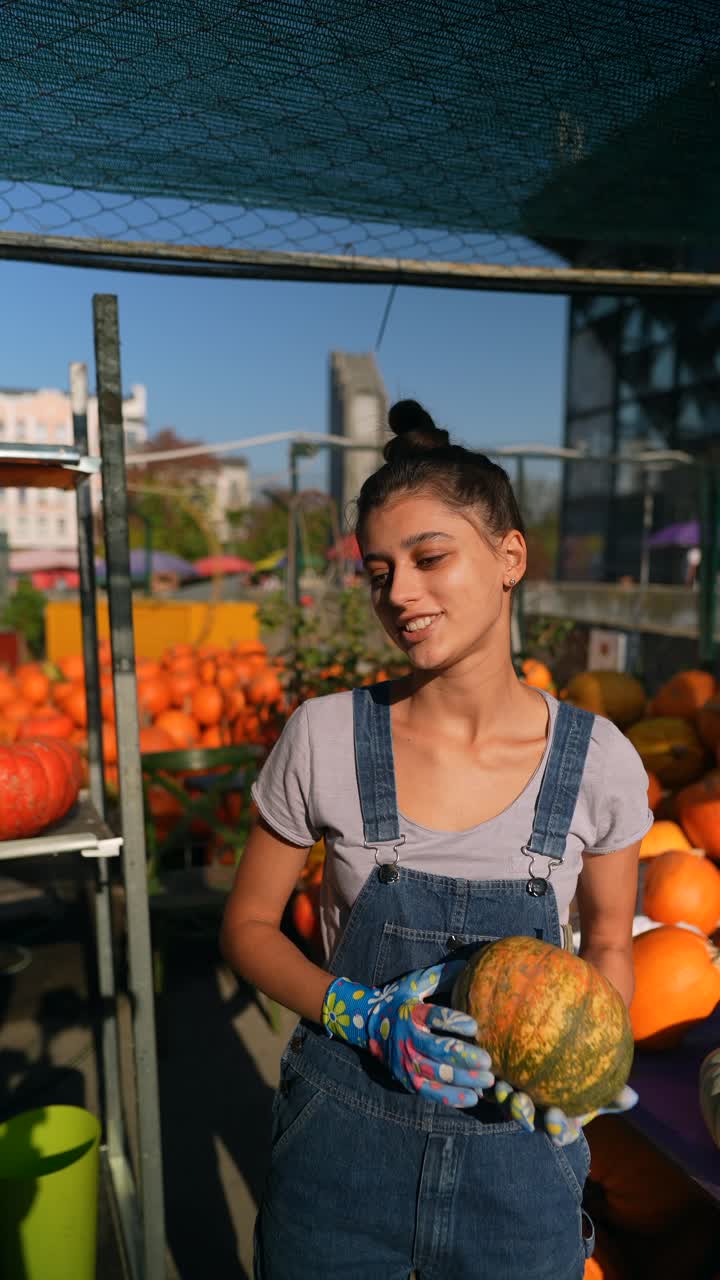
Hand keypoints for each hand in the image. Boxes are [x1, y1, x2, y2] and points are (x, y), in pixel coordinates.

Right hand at [322, 960, 493, 1108]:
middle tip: (488, 1060)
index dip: (454, 1021)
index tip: (475, 1025)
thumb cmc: (399, 1002)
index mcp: (412, 1013)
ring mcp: (407, 1062)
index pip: (433, 1017)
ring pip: (437, 1075)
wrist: (369, 1026)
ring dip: (464, 1079)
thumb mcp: (414, 985)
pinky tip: (473, 1097)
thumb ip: (440, 976)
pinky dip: (452, 1097)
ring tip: (488, 1080)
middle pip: (438, 1051)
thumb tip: (467, 965)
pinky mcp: (408, 1080)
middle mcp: (408, 1039)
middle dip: (465, 1057)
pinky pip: (431, 1093)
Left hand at [493, 1080, 638, 1145]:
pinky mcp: (500, 1087)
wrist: (555, 1063)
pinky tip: (490, 1069)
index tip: (557, 1122)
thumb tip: (633, 1096)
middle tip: (524, 1105)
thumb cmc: (579, 1083)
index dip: (557, 1129)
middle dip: (524, 1115)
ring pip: (508, 1104)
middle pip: (528, 1120)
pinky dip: (490, 1082)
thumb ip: (612, 1096)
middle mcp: (536, 1116)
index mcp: (558, 1122)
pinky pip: (492, 1087)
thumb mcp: (597, 1092)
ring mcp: (516, 1101)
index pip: (559, 1131)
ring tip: (505, 1088)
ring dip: (505, 1098)